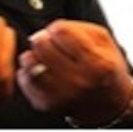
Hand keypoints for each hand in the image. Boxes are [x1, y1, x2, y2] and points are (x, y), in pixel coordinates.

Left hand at [17, 19, 132, 125]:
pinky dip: (27, 70)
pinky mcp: (46, 104)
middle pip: (41, 44)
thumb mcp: (101, 39)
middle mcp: (80, 82)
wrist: (108, 104)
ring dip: (34, 55)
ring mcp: (62, 96)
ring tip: (44, 58)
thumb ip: (75, 27)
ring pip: (29, 60)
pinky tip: (40, 71)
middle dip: (44, 40)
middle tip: (52, 47)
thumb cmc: (102, 65)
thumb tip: (49, 30)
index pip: (60, 31)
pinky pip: (23, 77)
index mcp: (98, 63)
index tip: (63, 36)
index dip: (58, 29)